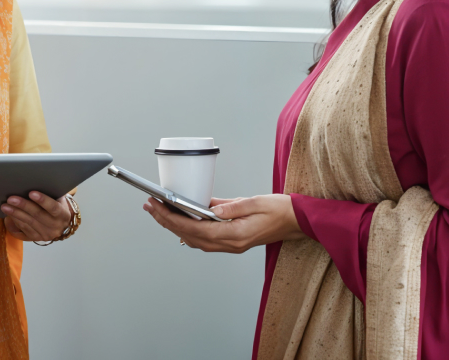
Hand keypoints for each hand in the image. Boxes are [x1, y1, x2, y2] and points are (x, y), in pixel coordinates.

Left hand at [2, 191, 72, 242]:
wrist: (61, 224)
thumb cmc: (57, 205)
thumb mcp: (58, 199)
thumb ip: (49, 193)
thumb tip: (32, 182)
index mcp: (63, 214)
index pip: (53, 207)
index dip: (43, 200)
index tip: (31, 193)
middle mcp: (55, 226)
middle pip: (37, 215)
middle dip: (23, 206)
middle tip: (11, 199)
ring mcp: (45, 234)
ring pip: (28, 223)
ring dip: (15, 214)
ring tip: (5, 206)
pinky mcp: (36, 238)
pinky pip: (23, 231)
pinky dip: (15, 222)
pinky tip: (8, 216)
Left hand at [143, 194, 305, 252]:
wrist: (298, 221)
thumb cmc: (280, 210)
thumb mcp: (255, 202)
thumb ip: (231, 207)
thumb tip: (208, 208)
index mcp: (235, 235)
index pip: (195, 230)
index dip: (172, 219)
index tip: (157, 207)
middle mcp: (230, 244)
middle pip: (189, 237)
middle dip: (167, 222)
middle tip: (150, 207)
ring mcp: (231, 245)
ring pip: (195, 240)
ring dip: (175, 226)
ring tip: (159, 212)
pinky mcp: (232, 241)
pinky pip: (204, 239)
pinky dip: (188, 230)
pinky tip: (180, 220)